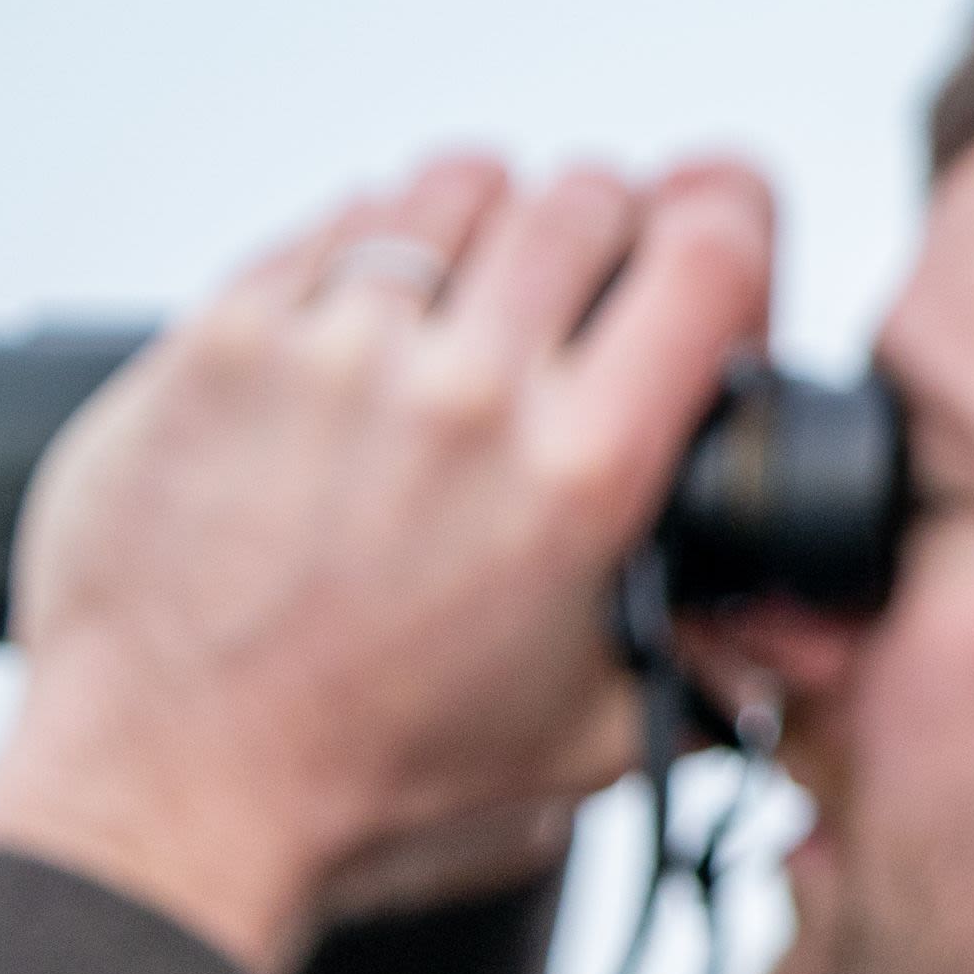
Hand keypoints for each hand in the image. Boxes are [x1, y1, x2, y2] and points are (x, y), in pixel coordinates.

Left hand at [0, 152, 768, 973]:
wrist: (174, 787)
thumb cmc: (379, 773)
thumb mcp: (588, 735)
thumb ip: (711, 677)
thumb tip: (798, 652)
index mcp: (579, 479)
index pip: (708, 259)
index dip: (733, 225)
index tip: (718, 240)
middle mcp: (465, 394)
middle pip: (585, 198)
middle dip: (612, 225)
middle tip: (596, 280)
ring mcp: (336, 353)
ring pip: (456, 186)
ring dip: (492, 218)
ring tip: (482, 283)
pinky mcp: (224, 339)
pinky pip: (334, 224)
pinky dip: (376, 244)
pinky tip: (382, 307)